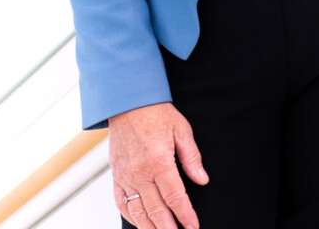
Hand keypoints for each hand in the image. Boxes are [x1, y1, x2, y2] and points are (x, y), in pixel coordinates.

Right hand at [108, 102, 207, 228]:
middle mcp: (140, 172)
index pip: (175, 197)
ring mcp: (125, 175)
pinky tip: (141, 224)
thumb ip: (191, 158)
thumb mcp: (181, 130)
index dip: (185, 215)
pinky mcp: (116, 175)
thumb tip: (202, 180)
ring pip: (138, 211)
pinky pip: (121, 202)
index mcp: (159, 161)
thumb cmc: (156, 113)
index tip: (193, 226)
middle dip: (169, 228)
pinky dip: (131, 216)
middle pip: (156, 210)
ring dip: (150, 228)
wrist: (127, 102)